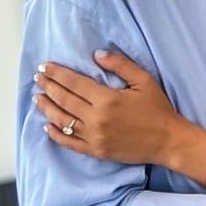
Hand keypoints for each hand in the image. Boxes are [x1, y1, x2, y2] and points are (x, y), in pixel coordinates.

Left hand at [34, 50, 179, 163]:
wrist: (167, 141)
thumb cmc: (158, 109)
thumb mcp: (144, 81)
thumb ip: (121, 65)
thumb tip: (97, 54)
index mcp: (107, 99)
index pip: (74, 83)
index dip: (57, 74)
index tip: (45, 66)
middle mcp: (96, 119)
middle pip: (64, 100)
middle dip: (48, 86)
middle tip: (37, 77)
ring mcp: (94, 137)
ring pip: (62, 121)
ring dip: (47, 108)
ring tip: (38, 98)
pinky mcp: (95, 151)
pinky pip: (69, 143)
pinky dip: (55, 134)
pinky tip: (48, 126)